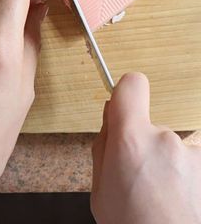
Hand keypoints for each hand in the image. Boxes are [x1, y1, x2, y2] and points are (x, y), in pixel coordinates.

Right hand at [91, 72, 200, 223]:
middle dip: (149, 150)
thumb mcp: (100, 189)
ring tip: (167, 201)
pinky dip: (191, 182)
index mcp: (130, 139)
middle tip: (144, 183)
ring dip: (173, 169)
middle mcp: (166, 140)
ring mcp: (194, 156)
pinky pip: (195, 167)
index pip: (132, 86)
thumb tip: (110, 117)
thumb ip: (103, 146)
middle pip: (154, 129)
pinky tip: (184, 204)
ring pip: (178, 151)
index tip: (127, 102)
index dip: (127, 93)